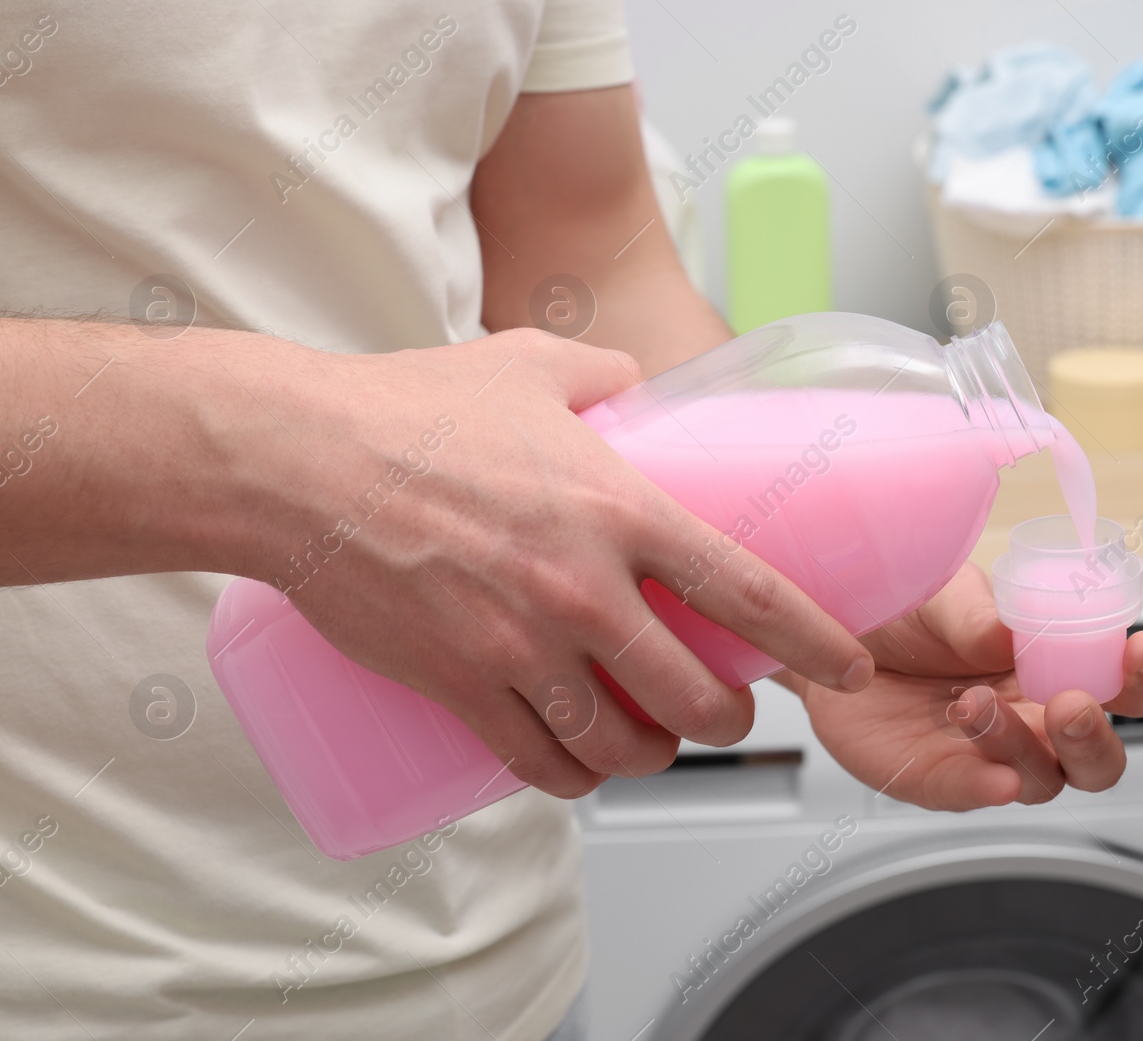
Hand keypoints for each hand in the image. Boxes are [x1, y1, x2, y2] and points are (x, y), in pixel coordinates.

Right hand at [245, 328, 873, 797]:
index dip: (813, 640)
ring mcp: (519, 647)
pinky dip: (568, 778)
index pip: (748, 592)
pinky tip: (578, 769)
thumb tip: (638, 379)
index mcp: (619, 509)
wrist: (296, 462)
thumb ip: (600, 369)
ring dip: (652, 756)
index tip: (847, 664)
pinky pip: (532, 761)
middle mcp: (582, 589)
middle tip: (730, 712)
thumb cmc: (406, 409)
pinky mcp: (459, 684)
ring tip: (656, 745)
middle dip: (729, 719)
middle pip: (694, 693)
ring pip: (618, 743)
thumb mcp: (529, 364)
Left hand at [784, 563, 1142, 809]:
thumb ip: (977, 611)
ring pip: (1041, 779)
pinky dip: (986, 788)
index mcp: (1056, 665)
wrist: (831, 634)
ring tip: (974, 704)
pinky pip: (973, 794)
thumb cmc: (905, 611)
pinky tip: (991, 778)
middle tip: (1070, 705)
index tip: (1140, 649)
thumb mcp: (942, 592)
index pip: (1127, 685)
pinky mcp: (940, 779)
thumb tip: (1006, 634)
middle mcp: (1034, 717)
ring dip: (1022, 748)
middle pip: (1098, 758)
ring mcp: (990, 755)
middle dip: (1096, 737)